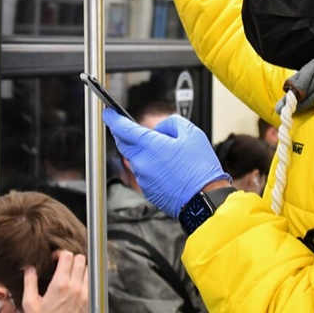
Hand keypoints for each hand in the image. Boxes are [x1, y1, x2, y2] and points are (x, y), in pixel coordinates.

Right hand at [22, 251, 88, 312]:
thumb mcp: (29, 303)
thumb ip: (29, 281)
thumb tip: (29, 267)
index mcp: (60, 285)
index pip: (68, 256)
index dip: (60, 254)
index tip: (55, 259)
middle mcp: (76, 287)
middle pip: (81, 259)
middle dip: (72, 259)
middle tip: (63, 265)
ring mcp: (85, 294)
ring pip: (89, 269)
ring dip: (81, 268)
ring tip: (71, 274)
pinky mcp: (90, 301)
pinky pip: (92, 283)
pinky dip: (86, 279)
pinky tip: (77, 285)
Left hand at [103, 108, 229, 217]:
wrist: (204, 199)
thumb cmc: (200, 169)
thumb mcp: (191, 133)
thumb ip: (171, 123)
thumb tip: (160, 128)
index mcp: (149, 145)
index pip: (121, 128)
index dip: (113, 118)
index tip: (109, 113)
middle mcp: (141, 162)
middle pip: (124, 144)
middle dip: (125, 134)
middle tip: (133, 128)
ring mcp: (143, 178)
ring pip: (135, 159)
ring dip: (142, 152)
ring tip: (164, 153)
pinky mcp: (147, 190)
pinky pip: (143, 173)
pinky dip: (149, 167)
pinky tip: (167, 168)